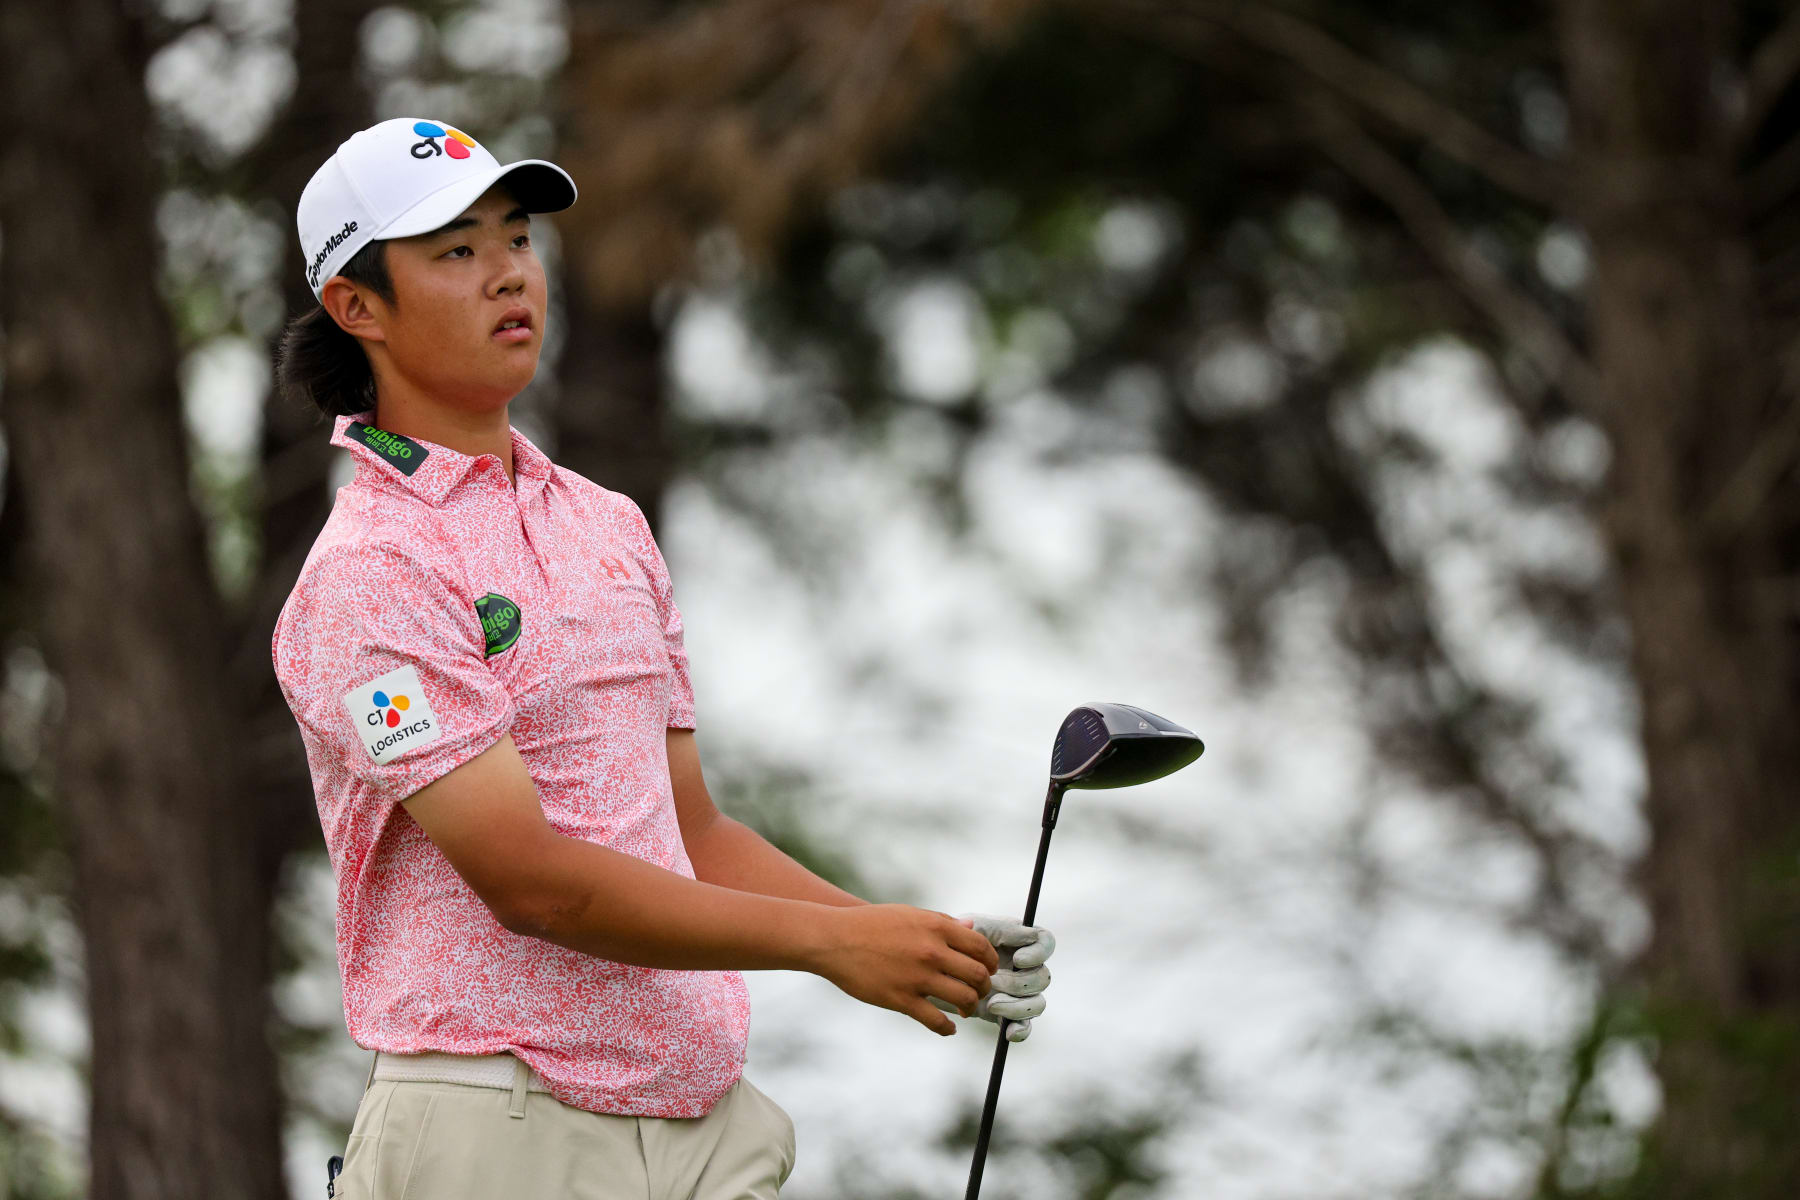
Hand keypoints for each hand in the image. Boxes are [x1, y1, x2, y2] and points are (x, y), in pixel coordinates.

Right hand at [814, 904, 999, 1035]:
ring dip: (970, 1007)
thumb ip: (942, 922)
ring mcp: (918, 977)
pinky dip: (947, 1028)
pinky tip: (948, 1028)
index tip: (988, 969)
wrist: (834, 939)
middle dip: (984, 987)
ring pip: (963, 998)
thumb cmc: (871, 924)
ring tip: (966, 1009)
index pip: (980, 947)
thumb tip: (970, 926)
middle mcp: (932, 951)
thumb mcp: (909, 914)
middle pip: (977, 975)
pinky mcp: (901, 1000)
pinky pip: (935, 1020)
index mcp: (936, 927)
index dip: (990, 961)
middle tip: (979, 992)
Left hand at [930, 913, 1053, 1042]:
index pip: (1044, 943)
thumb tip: (996, 928)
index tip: (1018, 959)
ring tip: (991, 1004)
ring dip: (1017, 1005)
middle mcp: (1023, 968)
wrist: (934, 969)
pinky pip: (1023, 1025)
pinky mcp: (1007, 1013)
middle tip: (995, 982)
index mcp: (1018, 942)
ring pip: (1036, 1003)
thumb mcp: (962, 932)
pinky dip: (1020, 1030)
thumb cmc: (950, 945)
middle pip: (1042, 977)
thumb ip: (978, 930)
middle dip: (1020, 982)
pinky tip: (1009, 1032)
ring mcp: (1017, 992)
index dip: (1038, 952)